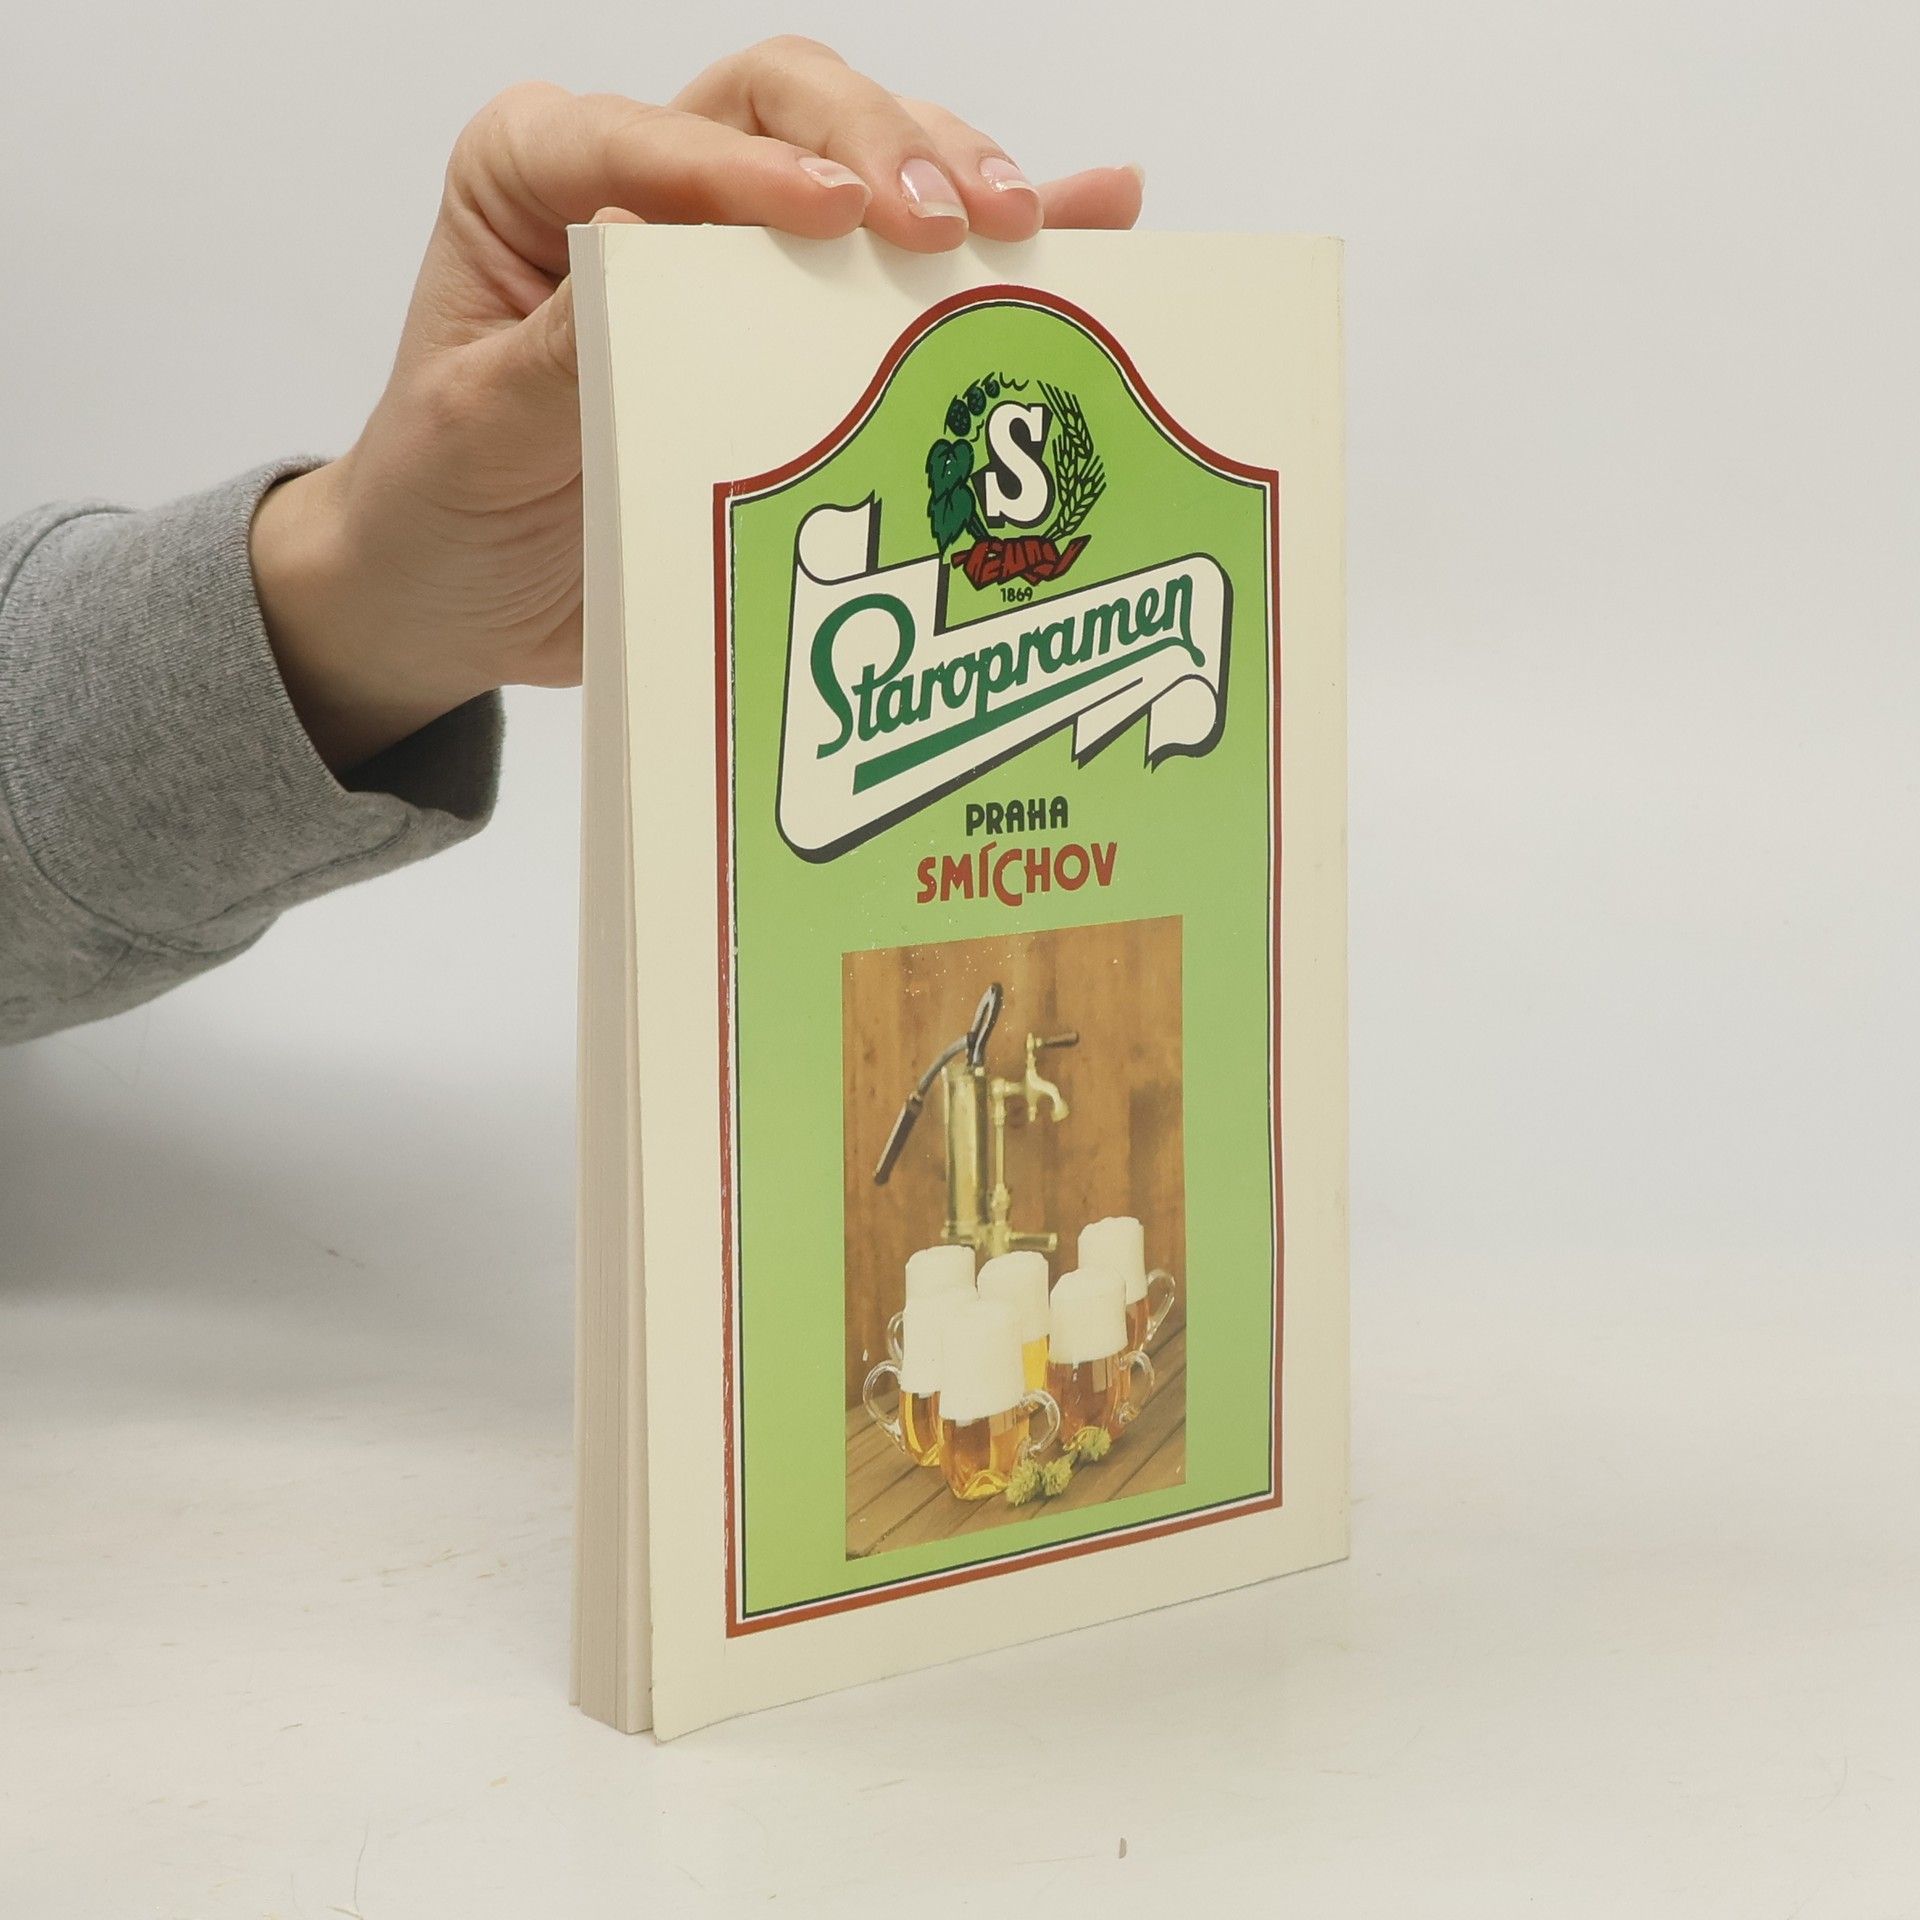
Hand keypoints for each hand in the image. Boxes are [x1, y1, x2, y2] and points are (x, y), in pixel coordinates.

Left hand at [250, 39, 1142, 770]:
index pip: (646, 137)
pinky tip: (1093, 218)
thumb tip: (653, 260)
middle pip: (779, 103)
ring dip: (950, 177)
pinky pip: (896, 259)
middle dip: (880, 147)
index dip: (750, 169)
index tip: (839, 215)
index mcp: (534, 177)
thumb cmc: (444, 502)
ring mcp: (728, 241)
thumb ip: (559, 348)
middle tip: (958, 223)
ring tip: (1031, 227)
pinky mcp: (790, 313)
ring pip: (856, 152)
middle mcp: (638, 179)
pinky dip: (993, 235)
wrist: (461, 593)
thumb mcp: (477, 432)